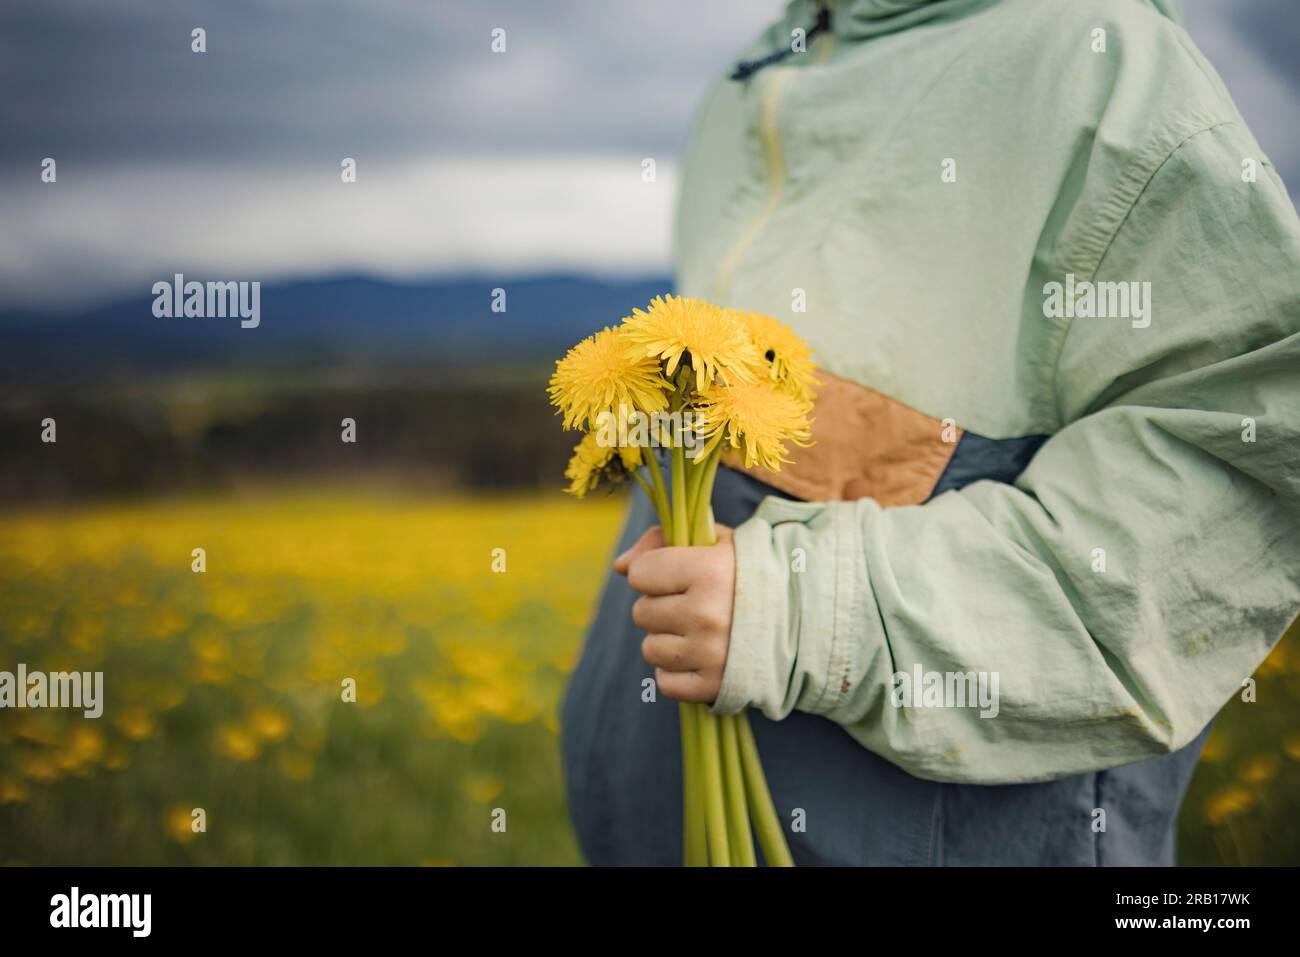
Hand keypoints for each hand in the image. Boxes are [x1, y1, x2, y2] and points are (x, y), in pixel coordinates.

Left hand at [614, 524, 735, 703]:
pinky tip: (701, 657)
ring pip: (650, 649)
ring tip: (701, 631)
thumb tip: (620, 567)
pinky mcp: (714, 686)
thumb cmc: (751, 574)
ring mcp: (709, 654)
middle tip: (696, 604)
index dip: (655, 573)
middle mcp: (706, 614)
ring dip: (668, 641)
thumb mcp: (714, 542)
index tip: (679, 575)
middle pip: (641, 613)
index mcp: (707, 571)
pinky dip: (677, 673)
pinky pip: (664, 682)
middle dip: (662, 607)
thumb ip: (660, 542)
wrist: (806, 620)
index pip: (640, 574)